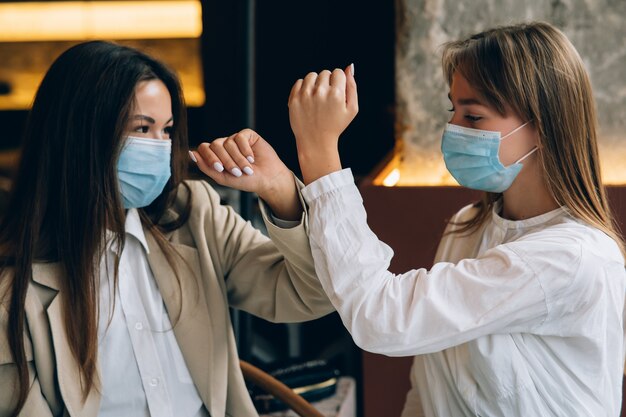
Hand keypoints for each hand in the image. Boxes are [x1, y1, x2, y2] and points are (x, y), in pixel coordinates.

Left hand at [190, 129, 301, 219]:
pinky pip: (240, 137)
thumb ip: (206, 167)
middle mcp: (224, 144)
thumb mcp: (223, 178)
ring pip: (229, 143)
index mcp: (216, 154)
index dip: (210, 157)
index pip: (204, 148)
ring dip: (238, 159)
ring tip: (247, 169)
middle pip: (215, 145)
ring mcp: (235, 139)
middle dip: (226, 161)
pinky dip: (245, 150)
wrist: (266, 179)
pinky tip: (252, 158)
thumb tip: (191, 153)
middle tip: (237, 172)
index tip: (221, 169)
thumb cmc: (245, 180)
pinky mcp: (247, 135)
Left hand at [288, 64, 357, 183]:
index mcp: (336, 94)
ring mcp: (305, 95)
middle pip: (325, 73)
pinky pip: (299, 82)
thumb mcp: (352, 109)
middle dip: (327, 82)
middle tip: (327, 99)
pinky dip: (304, 88)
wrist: (316, 141)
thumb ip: (352, 87)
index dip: (339, 82)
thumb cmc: (336, 125)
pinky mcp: (294, 99)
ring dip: (315, 83)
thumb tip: (350, 67)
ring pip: (312, 75)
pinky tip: (308, 100)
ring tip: (317, 98)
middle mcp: (320, 92)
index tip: (337, 93)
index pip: (338, 72)